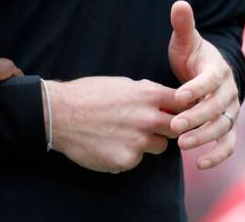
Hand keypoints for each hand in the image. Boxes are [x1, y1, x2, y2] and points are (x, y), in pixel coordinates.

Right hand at [46, 76, 185, 172]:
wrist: (60, 114)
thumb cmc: (88, 94)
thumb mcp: (121, 84)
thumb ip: (145, 93)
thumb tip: (162, 98)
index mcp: (148, 95)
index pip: (184, 103)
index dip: (183, 108)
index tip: (178, 111)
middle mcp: (149, 119)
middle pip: (179, 129)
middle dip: (169, 127)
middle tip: (152, 125)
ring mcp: (139, 142)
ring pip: (159, 146)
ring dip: (148, 142)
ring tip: (124, 134)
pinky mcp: (127, 160)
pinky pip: (137, 159)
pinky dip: (127, 154)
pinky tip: (110, 144)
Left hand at [168, 1, 240, 169]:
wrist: (207, 72)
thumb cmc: (192, 55)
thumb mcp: (186, 40)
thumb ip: (183, 25)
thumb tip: (179, 3)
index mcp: (217, 69)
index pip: (210, 79)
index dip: (196, 87)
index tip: (179, 95)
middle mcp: (228, 91)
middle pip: (216, 107)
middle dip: (196, 117)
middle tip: (174, 126)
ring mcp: (230, 111)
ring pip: (222, 127)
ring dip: (204, 137)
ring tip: (182, 144)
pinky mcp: (228, 127)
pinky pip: (228, 143)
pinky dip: (217, 155)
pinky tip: (199, 163)